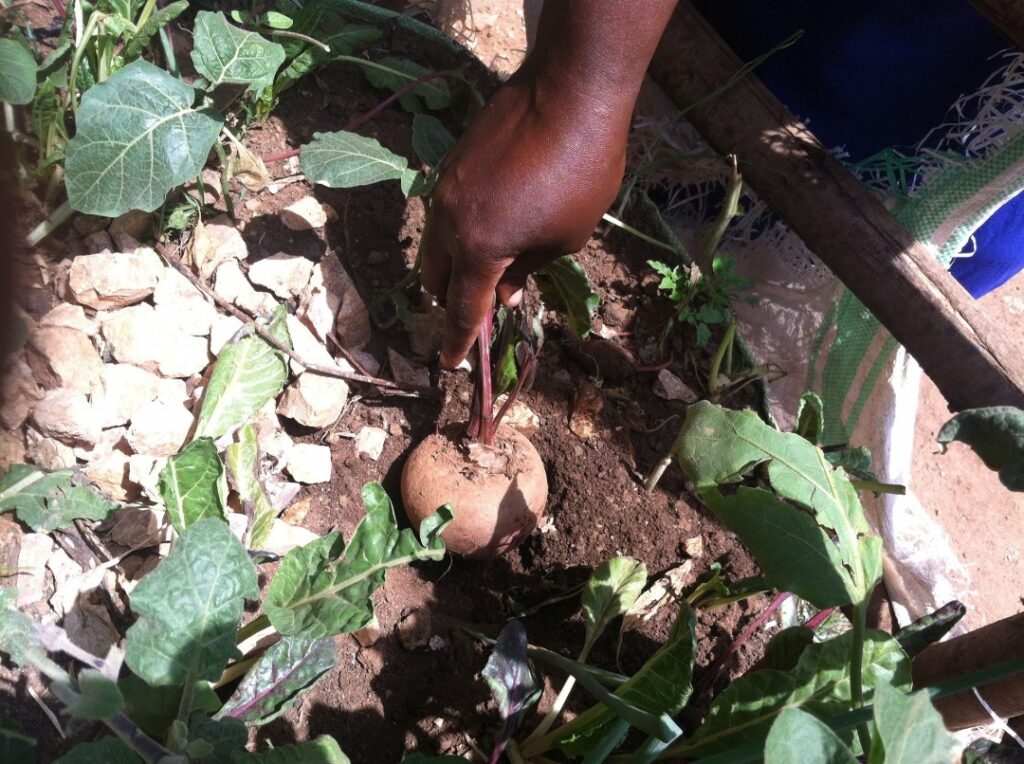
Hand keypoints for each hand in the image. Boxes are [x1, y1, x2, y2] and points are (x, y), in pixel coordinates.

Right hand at [420, 74, 630, 366]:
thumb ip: (528, 269)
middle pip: (436, 280)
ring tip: (489, 265)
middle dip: (453, 301)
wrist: (569, 91)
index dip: (458, 341)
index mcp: (479, 249)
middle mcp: (449, 222)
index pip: (462, 310)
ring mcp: (445, 189)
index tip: (450, 363)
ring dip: (455, 265)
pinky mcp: (452, 163)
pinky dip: (460, 231)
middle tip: (482, 307)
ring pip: (435, 245)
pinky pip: (445, 213)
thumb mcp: (566, 237)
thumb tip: (505, 289)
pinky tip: (492, 221)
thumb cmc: (581, 172)